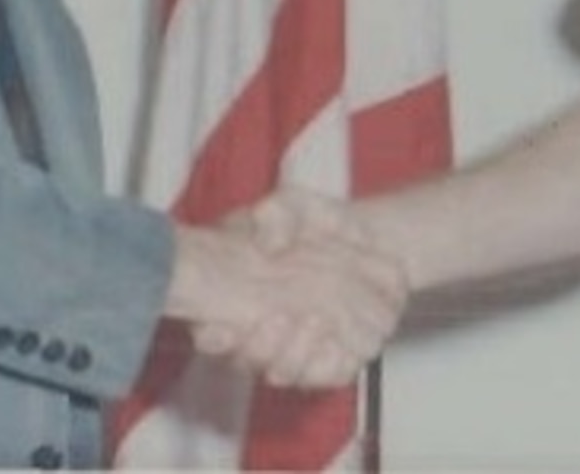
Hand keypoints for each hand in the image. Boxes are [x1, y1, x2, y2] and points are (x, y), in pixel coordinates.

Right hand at [173, 191, 406, 387]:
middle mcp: (261, 334)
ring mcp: (295, 351)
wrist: (369, 239)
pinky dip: (331, 358)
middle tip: (274, 319)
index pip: (210, 331)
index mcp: (235, 301)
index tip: (218, 327)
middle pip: (243, 360)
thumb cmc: (318, 224)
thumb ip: (276, 215)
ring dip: (293, 353)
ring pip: (283, 372)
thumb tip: (268, 243)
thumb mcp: (293, 206)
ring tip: (313, 319)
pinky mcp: (335, 361)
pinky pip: (329, 373)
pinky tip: (339, 331)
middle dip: (256, 347)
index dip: (211, 336)